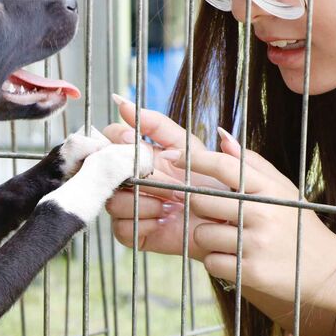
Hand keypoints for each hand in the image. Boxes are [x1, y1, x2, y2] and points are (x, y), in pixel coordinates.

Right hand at [102, 96, 228, 259]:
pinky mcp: (133, 232)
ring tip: (168, 205)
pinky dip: (142, 223)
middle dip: (133, 175)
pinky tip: (162, 221)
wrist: (229, 217)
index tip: (131, 142)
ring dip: (141, 202)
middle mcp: (130, 180)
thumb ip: (155, 124)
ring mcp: (129, 206)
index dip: (116, 141)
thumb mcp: (187, 145)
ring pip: (112, 201)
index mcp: (140, 156)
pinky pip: (120, 228)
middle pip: (105, 172)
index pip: (110, 140)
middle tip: (159, 179)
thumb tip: (121, 103)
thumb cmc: (214, 180)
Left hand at [178, 127, 335, 303]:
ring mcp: (258, 243)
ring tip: (231, 239)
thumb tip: (220, 135)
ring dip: (209, 238)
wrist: (326, 269)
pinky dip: (217, 261)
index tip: (173, 158)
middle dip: (201, 209)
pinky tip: (236, 258)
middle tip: (217, 215)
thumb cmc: (294, 222)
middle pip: (201, 201)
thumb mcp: (280, 188)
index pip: (224, 166)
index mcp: (269, 188)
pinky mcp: (252, 272)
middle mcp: (264, 213)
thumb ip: (249, 163)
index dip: (195, 160)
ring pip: (201, 234)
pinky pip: (210, 262)